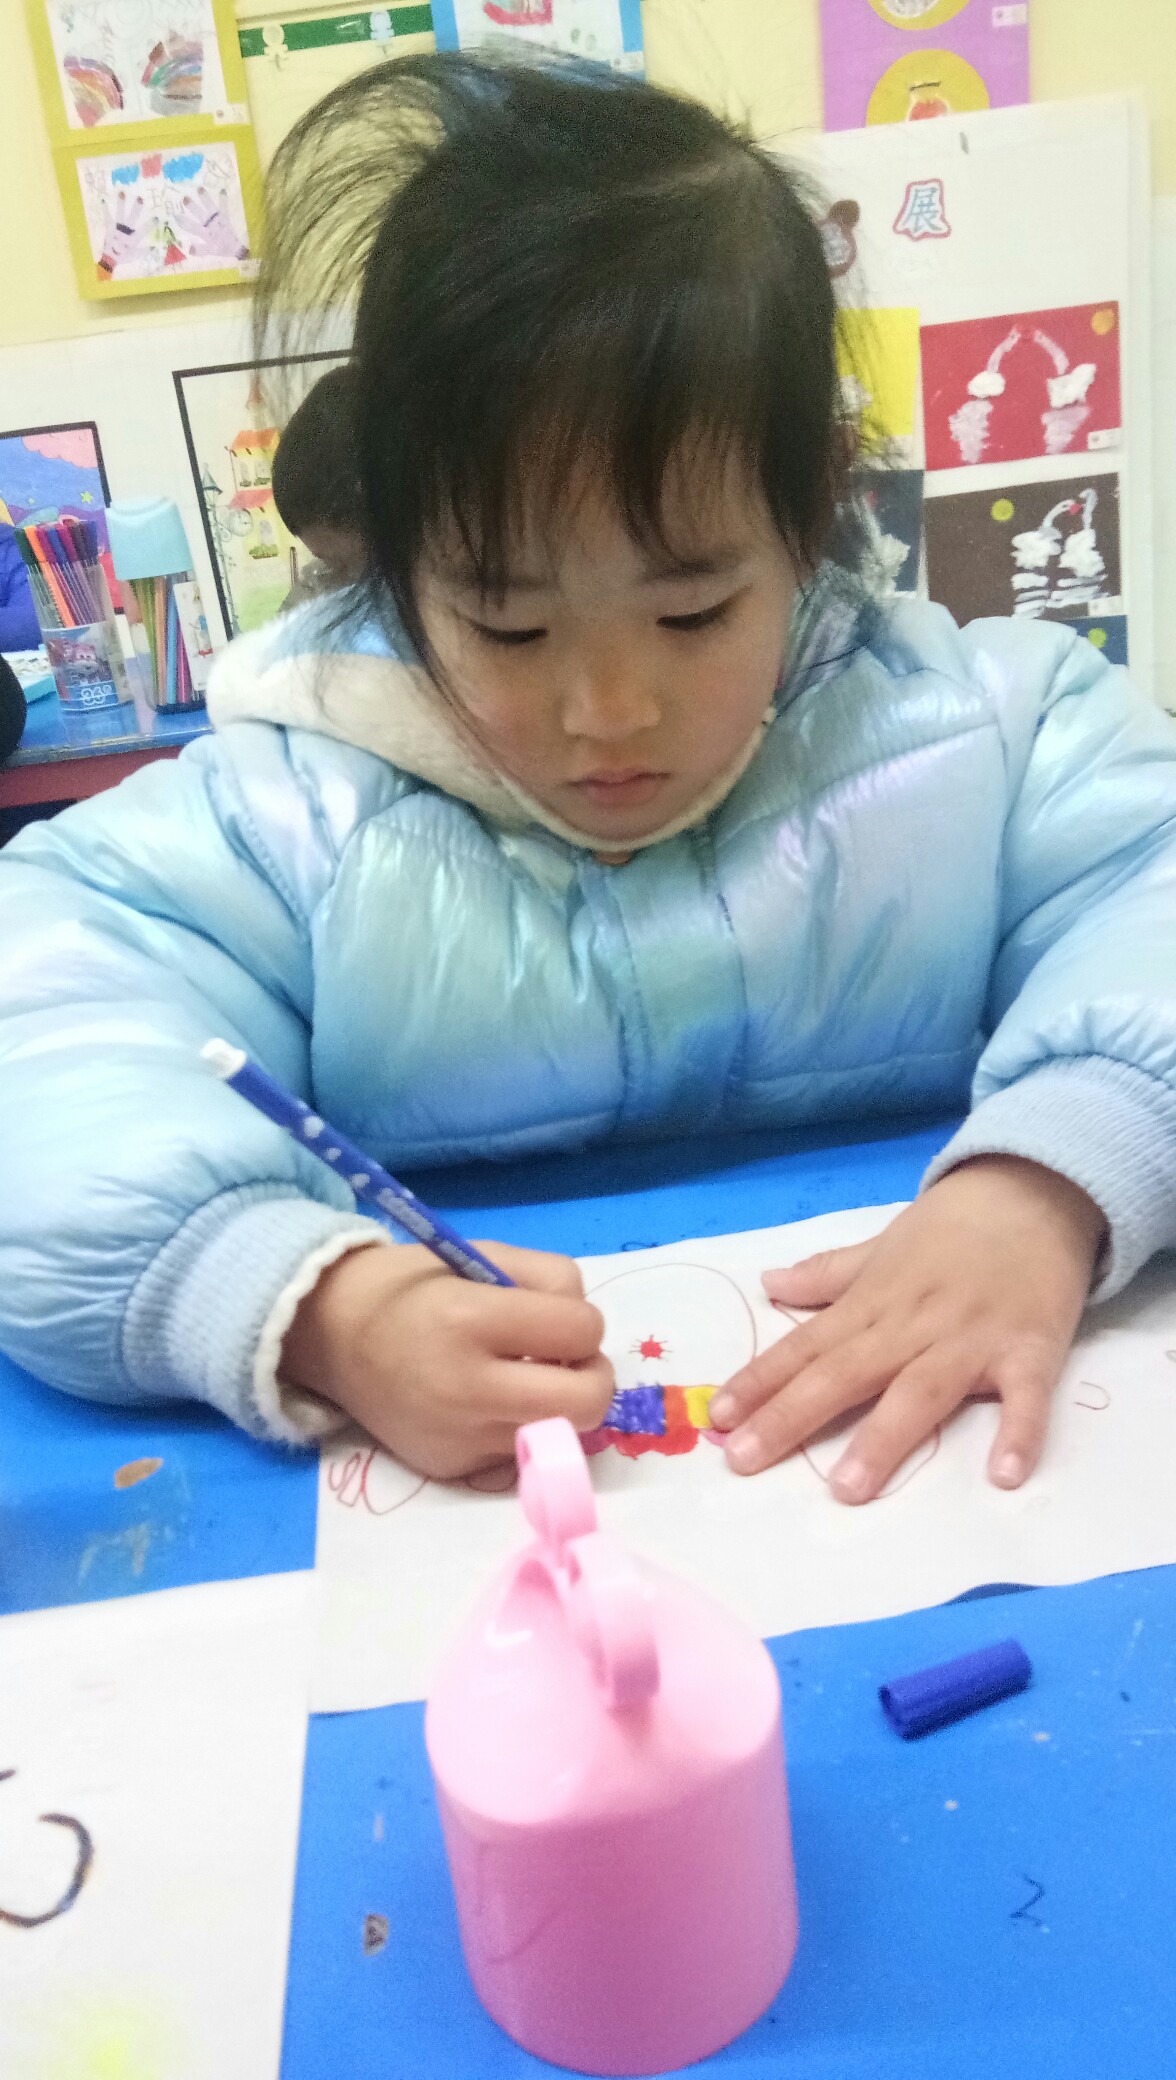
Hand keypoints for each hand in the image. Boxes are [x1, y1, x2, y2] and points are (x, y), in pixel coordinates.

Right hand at [279, 1239, 612, 1478]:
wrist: (333, 1337)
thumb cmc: (414, 1287)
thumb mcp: (482, 1256)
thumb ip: (548, 1280)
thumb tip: (588, 1332)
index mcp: (467, 1320)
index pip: (580, 1332)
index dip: (581, 1320)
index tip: (557, 1316)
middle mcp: (464, 1388)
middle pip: (585, 1402)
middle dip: (591, 1376)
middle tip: (564, 1359)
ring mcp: (458, 1437)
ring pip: (560, 1433)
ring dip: (560, 1404)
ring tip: (526, 1378)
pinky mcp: (452, 1467)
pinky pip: (520, 1450)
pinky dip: (520, 1425)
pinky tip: (487, 1402)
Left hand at [708, 1157, 1105, 1502]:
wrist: (1034, 1194)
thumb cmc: (952, 1229)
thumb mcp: (881, 1245)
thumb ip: (827, 1274)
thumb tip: (767, 1284)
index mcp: (872, 1303)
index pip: (805, 1346)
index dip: (759, 1381)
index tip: (718, 1417)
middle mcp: (912, 1325)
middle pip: (844, 1374)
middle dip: (791, 1418)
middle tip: (743, 1461)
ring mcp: (970, 1340)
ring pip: (919, 1393)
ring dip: (883, 1440)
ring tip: (847, 1490)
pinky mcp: (1030, 1352)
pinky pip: (1024, 1399)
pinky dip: (1017, 1433)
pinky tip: (1004, 1476)